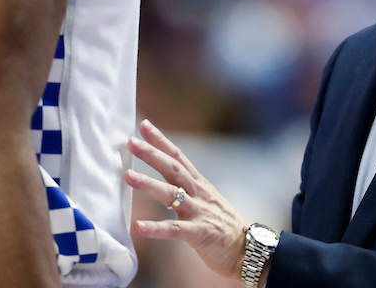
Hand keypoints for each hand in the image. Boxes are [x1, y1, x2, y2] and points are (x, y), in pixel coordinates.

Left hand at [126, 119, 249, 280]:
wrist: (247, 248)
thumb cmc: (223, 227)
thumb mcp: (206, 202)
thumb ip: (187, 192)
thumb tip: (165, 185)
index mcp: (199, 184)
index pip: (178, 157)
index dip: (161, 141)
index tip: (144, 125)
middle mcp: (199, 193)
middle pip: (173, 168)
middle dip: (152, 154)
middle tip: (131, 142)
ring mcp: (199, 211)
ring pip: (172, 193)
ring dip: (148, 183)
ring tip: (128, 175)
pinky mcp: (200, 232)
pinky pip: (175, 230)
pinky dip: (156, 228)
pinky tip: (139, 226)